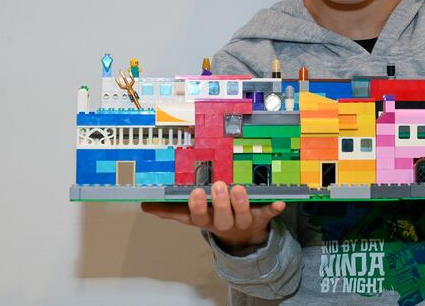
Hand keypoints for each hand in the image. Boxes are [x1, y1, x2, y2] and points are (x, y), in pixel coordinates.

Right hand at [141, 181, 285, 255]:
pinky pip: (268, 213)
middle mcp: (225, 223)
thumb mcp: (193, 216)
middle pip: (222, 217)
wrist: (243, 238)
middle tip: (219, 186)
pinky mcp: (261, 217)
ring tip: (239, 188)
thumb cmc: (215, 218)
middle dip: (221, 203)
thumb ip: (171, 209)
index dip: (197, 207)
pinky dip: (274, 208)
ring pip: (244, 215)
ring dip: (242, 202)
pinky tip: (280, 202)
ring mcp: (244, 220)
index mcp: (207, 221)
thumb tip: (145, 205)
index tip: (195, 193)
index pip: (198, 217)